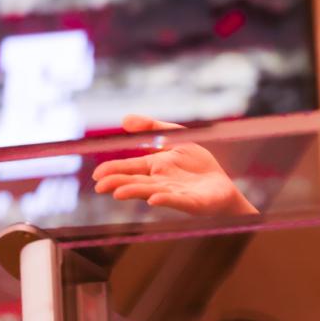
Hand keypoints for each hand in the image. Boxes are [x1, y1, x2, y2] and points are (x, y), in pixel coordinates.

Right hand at [91, 115, 257, 215]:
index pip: (130, 168)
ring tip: (118, 193)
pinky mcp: (192, 202)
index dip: (113, 170)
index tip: (97, 174)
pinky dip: (165, 200)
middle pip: (136, 182)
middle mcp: (161, 182)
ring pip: (152, 192)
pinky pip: (177, 201)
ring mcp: (175, 193)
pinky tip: (154, 200)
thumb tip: (124, 119)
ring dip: (135, 192)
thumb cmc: (197, 164)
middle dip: (118, 183)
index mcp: (154, 168)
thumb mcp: (174, 137)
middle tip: (101, 185)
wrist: (222, 184)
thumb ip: (152, 127)